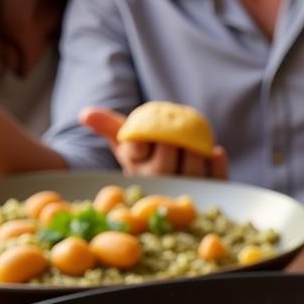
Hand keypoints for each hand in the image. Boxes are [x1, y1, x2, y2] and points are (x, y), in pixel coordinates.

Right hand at [80, 107, 228, 177]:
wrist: (173, 178)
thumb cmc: (146, 158)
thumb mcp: (127, 143)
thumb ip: (109, 127)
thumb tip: (85, 114)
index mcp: (138, 172)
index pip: (138, 153)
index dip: (141, 142)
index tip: (143, 139)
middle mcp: (162, 185)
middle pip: (166, 162)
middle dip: (171, 141)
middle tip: (173, 134)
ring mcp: (187, 189)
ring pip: (192, 171)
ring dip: (195, 150)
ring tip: (192, 142)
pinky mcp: (212, 189)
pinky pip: (216, 179)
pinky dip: (218, 165)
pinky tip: (216, 152)